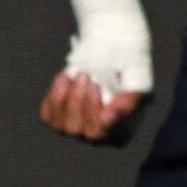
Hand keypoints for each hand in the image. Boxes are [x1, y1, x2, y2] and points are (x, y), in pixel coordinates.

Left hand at [41, 0, 152, 144]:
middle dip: (80, 101)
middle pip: (82, 131)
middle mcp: (98, 136)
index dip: (94, 113)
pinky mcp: (58, 118)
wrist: (110, 50)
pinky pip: (48, 116)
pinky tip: (65, 78)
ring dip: (67, 97)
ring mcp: (76, 128)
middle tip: (87, 76)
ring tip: (78, 75)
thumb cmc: (128, 65)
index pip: (102, 133)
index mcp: (121, 131)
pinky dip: (54, 96)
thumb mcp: (137, 78)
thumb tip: (108, 120)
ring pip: (62, 126)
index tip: (96, 86)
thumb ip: (129, 101)